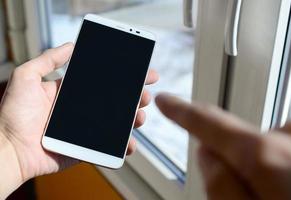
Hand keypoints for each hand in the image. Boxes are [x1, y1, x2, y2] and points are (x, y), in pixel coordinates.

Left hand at [0, 43, 157, 184]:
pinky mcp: (86, 147)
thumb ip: (48, 60)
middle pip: (115, 101)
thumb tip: (70, 45)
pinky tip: (129, 142)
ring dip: (133, 118)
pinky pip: (108, 146)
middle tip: (144, 94)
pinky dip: (122, 146)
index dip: (122, 77)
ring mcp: (86, 129)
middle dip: (134, 96)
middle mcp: (82, 110)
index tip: (138, 71)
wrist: (10, 149)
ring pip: (117, 123)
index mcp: (72, 93)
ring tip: (140, 115)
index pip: (103, 82)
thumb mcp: (26, 77)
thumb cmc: (13, 115)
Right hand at [156, 93, 290, 199]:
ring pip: (265, 150)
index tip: (165, 100)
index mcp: (265, 156)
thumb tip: (206, 153)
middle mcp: (289, 136)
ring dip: (264, 170)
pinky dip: (285, 168)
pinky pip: (288, 151)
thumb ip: (219, 185)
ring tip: (276, 195)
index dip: (181, 111)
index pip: (207, 122)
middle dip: (233, 162)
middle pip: (238, 142)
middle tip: (248, 194)